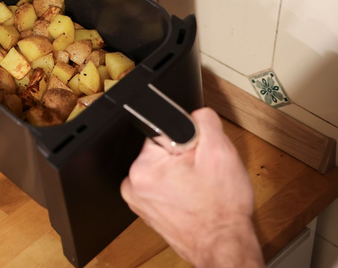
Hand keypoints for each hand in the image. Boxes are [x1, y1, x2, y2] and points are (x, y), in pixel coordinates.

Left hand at [121, 108, 262, 267]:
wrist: (225, 246)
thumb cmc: (222, 209)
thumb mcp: (221, 152)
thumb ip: (203, 121)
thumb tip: (193, 112)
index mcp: (144, 167)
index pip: (160, 131)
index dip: (184, 140)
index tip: (195, 154)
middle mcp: (132, 183)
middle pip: (161, 150)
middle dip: (182, 156)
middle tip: (200, 174)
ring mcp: (137, 198)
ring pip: (161, 168)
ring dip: (180, 172)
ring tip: (198, 188)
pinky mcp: (146, 209)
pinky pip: (160, 185)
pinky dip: (176, 188)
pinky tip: (192, 197)